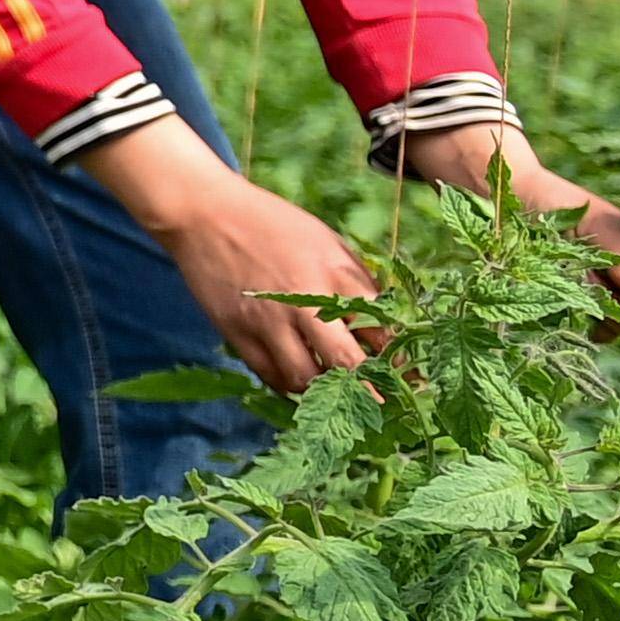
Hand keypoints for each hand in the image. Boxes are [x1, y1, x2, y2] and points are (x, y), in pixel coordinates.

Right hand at [86, 117, 377, 394]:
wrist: (206, 214)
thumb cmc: (275, 225)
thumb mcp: (327, 243)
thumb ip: (354, 282)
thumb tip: (383, 322)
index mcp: (334, 274)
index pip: (381, 328)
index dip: (401, 359)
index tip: (413, 377)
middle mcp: (303, 301)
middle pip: (346, 362)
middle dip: (371, 390)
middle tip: (384, 406)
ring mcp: (267, 321)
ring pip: (305, 379)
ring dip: (325, 390)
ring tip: (337, 392)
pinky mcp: (237, 333)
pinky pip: (270, 375)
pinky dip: (290, 385)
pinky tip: (301, 381)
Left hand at [405, 123, 619, 338]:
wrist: (516, 201)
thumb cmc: (562, 203)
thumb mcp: (597, 223)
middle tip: (613, 312)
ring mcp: (610, 296)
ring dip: (610, 322)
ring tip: (583, 296)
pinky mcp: (581, 307)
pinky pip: (596, 331)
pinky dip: (588, 328)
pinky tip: (570, 313)